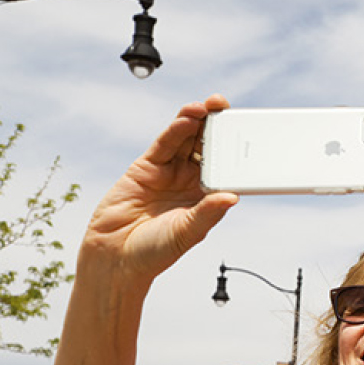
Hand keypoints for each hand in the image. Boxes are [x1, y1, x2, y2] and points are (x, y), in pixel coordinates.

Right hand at [81, 95, 237, 281]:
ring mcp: (168, 173)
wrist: (115, 257)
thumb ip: (207, 213)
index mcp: (206, 197)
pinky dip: (175, 130)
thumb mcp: (188, 232)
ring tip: (208, 107)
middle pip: (206, 147)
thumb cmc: (155, 251)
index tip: (248, 133)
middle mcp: (190, 182)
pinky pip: (164, 145)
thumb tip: (232, 197)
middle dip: (216, 127)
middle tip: (226, 108)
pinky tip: (187, 118)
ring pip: (185, 141)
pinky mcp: (146, 168)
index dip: (235, 149)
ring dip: (197, 122)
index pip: (225, 167)